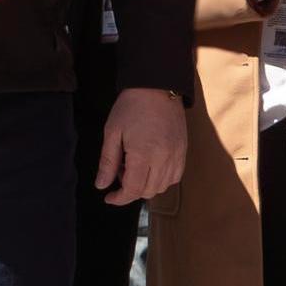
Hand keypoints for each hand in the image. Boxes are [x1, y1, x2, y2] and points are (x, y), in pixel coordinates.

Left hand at [96, 86, 187, 205]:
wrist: (157, 86)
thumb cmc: (131, 107)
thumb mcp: (112, 132)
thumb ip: (107, 162)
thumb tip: (101, 185)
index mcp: (143, 154)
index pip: (133, 190)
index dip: (119, 198)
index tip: (109, 197)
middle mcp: (163, 159)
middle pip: (147, 191)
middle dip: (130, 190)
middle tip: (120, 170)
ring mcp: (176, 155)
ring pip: (162, 187)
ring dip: (146, 185)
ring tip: (135, 166)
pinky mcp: (183, 151)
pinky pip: (175, 177)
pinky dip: (162, 179)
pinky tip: (151, 166)